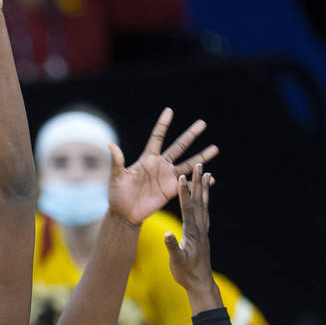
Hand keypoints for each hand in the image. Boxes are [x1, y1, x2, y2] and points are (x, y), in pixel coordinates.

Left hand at [107, 109, 217, 226]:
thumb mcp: (116, 177)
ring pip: (189, 163)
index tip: (169, 111)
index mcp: (147, 158)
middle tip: (202, 123)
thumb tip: (110, 144)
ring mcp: (168, 177)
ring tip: (215, 148)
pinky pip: (188, 183)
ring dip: (202, 157)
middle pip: (179, 146)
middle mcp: (160, 165)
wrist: (125, 213)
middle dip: (190, 135)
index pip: (157, 137)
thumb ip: (117, 161)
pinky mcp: (172, 190)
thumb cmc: (118, 194)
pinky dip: (199, 180)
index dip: (163, 124)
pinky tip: (210, 178)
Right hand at [164, 163, 213, 291]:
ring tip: (207, 173)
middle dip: (199, 183)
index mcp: (192, 232)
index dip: (185, 192)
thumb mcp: (176, 260)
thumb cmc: (185, 273)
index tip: (182, 176)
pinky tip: (204, 196)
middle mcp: (200, 228)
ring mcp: (203, 231)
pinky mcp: (203, 234)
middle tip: (200, 165)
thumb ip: (172, 246)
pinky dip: (205, 201)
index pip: (188, 208)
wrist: (200, 283)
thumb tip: (167, 234)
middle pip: (199, 201)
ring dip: (204, 188)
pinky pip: (205, 212)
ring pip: (204, 205)